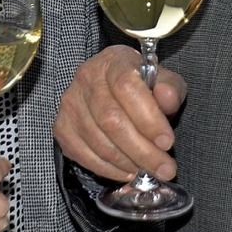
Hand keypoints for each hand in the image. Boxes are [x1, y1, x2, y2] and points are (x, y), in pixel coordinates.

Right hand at [54, 45, 186, 181]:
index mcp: (114, 61)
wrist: (111, 88)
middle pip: (112, 119)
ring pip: (99, 141)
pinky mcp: (62, 127)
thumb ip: (170, 89)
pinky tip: (128, 171)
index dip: (148, 118)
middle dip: (142, 150)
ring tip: (149, 169)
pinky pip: (84, 155)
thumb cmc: (141, 87)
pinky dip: (109, 169)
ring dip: (128, 162)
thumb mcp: (163, 81)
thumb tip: (166, 96)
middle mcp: (87, 77)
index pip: (127, 87)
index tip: (167, 141)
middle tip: (165, 168)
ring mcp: (71, 103)